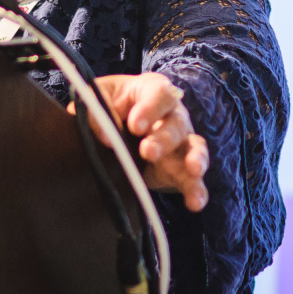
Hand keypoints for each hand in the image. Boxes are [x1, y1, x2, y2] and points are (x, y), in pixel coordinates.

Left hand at [73, 72, 210, 211]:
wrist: (117, 123)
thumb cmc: (110, 102)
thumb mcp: (99, 96)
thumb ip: (96, 109)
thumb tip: (104, 135)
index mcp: (153, 91)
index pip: (159, 94)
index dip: (149, 109)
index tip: (134, 126)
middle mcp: (172, 114)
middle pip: (176, 123)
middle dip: (163, 139)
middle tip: (147, 152)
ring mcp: (181, 141)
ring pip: (194, 147)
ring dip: (194, 160)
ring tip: (193, 171)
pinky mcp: (180, 168)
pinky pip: (192, 177)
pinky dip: (196, 189)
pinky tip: (196, 202)